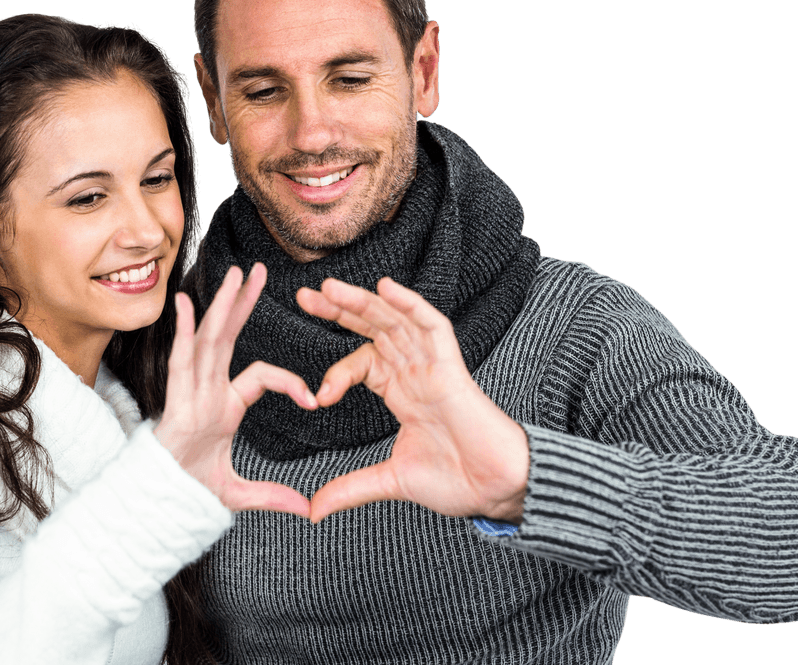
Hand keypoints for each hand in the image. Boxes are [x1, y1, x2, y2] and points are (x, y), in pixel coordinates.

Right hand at [154, 263, 317, 516]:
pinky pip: (181, 361)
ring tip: (234, 274)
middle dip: (242, 302)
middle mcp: (208, 390)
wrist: (158, 504)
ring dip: (221, 305)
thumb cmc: (189, 491)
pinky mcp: (176, 402)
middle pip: (229, 336)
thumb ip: (271, 496)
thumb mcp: (238, 493)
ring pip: (209, 340)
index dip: (289, 383)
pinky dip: (184, 332)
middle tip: (257, 269)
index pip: (262, 376)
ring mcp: (191, 392)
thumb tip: (307, 510)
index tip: (313, 401)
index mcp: (226, 404)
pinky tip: (185, 304)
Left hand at [296, 277, 529, 523]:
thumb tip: (313, 510)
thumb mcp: (390, 481)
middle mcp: (415, 372)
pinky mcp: (451, 367)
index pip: (362, 362)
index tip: (318, 397)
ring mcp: (432, 366)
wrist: (492, 489)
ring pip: (395, 321)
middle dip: (340, 311)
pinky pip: (432, 326)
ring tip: (330, 288)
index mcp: (402, 391)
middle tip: (305, 297)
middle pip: (373, 329)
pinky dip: (411, 305)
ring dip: (363, 303)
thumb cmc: (455, 480)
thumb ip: (350, 489)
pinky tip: (386, 287)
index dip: (336, 371)